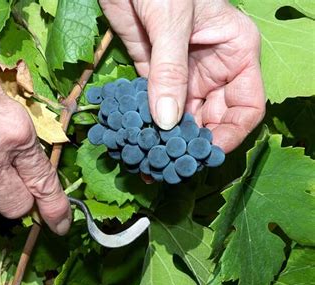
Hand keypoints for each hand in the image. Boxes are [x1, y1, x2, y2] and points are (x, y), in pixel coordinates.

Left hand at [100, 0, 265, 151]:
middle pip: (210, 119)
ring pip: (179, 117)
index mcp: (235, 53)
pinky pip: (152, 105)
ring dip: (166, 140)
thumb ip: (170, 70)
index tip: (203, 154)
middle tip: (170, 166)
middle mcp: (211, 69)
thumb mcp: (172, 21)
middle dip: (192, 144)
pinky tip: (134, 141)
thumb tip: (165, 122)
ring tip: (150, 163)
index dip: (228, 135)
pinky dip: (145, 124)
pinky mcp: (151, 72)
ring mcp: (180, 73)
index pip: (245, 107)